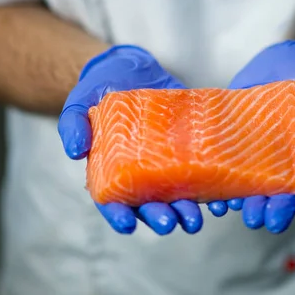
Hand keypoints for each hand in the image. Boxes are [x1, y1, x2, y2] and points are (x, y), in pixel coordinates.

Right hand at [58, 45, 202, 235]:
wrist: (131, 69)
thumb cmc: (99, 91)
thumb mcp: (79, 104)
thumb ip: (72, 125)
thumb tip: (74, 152)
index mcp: (112, 173)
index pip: (114, 202)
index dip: (119, 216)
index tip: (128, 225)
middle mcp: (142, 176)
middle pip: (150, 205)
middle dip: (160, 217)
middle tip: (170, 223)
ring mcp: (168, 165)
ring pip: (178, 196)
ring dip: (188, 211)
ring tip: (196, 220)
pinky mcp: (190, 150)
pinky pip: (204, 173)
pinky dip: (214, 189)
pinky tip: (222, 199)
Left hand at [207, 40, 294, 232]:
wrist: (281, 61)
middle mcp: (285, 159)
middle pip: (282, 191)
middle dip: (277, 208)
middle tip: (270, 222)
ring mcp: (258, 153)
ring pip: (254, 185)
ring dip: (249, 203)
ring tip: (244, 215)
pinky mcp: (234, 143)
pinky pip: (227, 167)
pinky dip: (222, 184)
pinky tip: (218, 198)